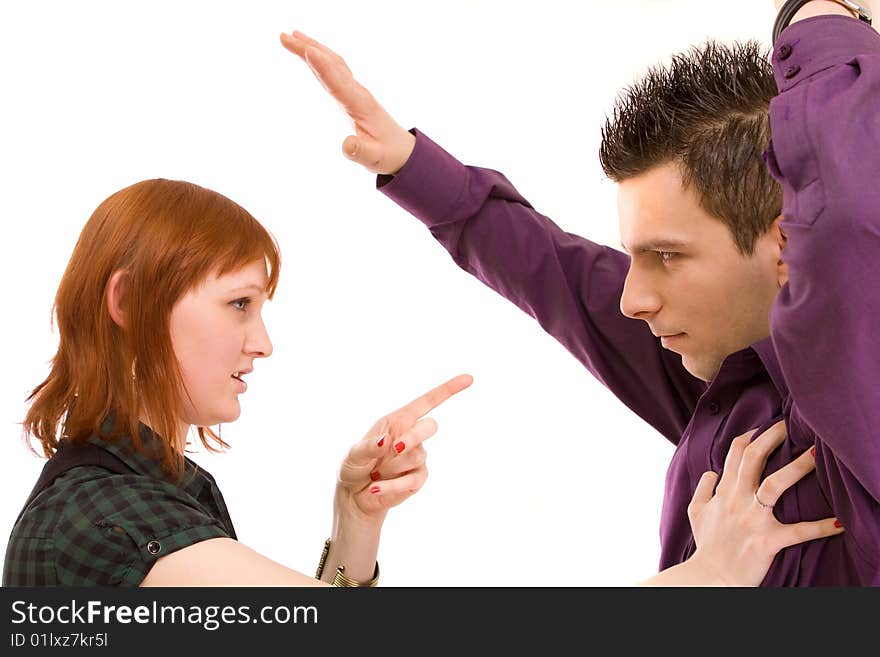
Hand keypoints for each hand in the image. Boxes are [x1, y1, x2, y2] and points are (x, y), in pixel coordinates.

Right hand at [280, 30, 415, 174]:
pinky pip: (333, 69)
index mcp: (360, 105)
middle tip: (284, 36)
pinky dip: (319, 58)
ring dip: (311, 47)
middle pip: (331, 64)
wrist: (403, 150)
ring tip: (290, 36)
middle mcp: (357, 92)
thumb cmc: (388, 154)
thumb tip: (345, 145)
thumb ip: (359, 152)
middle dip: (308, 48)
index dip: (322, 66)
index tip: (306, 50)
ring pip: (332, 62)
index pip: (338, 81)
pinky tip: (308, 52)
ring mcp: (354, 91)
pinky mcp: (350, 94)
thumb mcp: (374, 158)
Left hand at [334, 373, 473, 523]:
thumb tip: (385, 441)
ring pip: (417, 456)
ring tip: (374, 474)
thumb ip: (368, 447)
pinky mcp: (418, 479)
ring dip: (391, 466)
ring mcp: (418, 457)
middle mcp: (411, 436)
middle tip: (396, 449)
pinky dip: (392, 485)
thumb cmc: (354, 467)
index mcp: (398, 421)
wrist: (355, 496)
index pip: (427, 402)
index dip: (448, 389)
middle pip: (430, 427)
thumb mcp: (354, 454)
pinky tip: (375, 488)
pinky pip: (412, 479)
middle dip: (415, 436)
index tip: (469, 378)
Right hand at [686, 420, 842, 585]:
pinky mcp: (767, 541)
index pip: (735, 454)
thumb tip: (710, 472)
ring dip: (797, 468)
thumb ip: (702, 489)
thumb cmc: (706, 546)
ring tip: (816, 454)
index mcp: (723, 492)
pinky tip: (839, 522)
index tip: (765, 427)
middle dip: (773, 437)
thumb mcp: (695, 513)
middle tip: (791, 425)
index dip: (751, 436)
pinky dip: (820, 527)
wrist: (709, 577)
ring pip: (775, 485)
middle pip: (754, 458)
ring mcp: (752, 519)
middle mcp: (737, 500)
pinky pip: (798, 532)